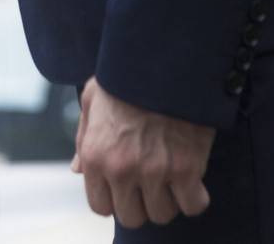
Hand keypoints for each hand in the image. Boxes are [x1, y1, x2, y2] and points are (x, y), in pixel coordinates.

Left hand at [71, 77, 212, 228]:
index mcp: (95, 155)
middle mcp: (122, 169)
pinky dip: (195, 196)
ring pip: (163, 214)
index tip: (126, 186)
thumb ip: (84, 139)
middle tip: (150, 182)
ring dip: (168, 199)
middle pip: (132, 216)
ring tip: (171, 177)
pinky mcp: (187, 168)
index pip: (101, 206)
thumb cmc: (125, 76)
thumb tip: (78, 169)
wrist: (164, 57)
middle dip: (140, 202)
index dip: (114, 198)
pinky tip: (192, 179)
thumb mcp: (93, 100)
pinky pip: (193, 205)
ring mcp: (155, 171)